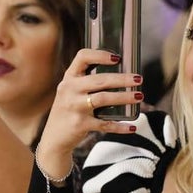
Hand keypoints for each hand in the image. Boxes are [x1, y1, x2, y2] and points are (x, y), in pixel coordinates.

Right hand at [36, 48, 142, 177]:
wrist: (54, 138)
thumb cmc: (69, 110)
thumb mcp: (71, 92)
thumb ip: (87, 82)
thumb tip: (122, 74)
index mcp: (69, 78)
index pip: (82, 57)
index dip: (100, 54)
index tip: (117, 58)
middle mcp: (69, 89)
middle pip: (100, 80)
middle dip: (122, 79)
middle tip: (139, 79)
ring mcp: (74, 107)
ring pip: (103, 99)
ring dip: (124, 97)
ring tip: (139, 96)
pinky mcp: (80, 124)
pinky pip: (104, 124)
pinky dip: (120, 126)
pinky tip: (132, 126)